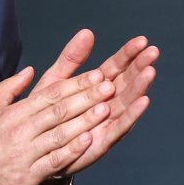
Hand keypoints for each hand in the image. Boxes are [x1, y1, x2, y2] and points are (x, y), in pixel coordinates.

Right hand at [0, 66, 114, 184]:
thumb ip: (8, 88)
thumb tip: (29, 70)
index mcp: (14, 113)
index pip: (50, 94)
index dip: (76, 84)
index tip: (97, 75)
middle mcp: (21, 130)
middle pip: (59, 110)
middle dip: (87, 97)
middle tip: (109, 86)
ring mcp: (26, 153)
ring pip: (60, 133)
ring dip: (85, 121)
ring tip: (106, 109)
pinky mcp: (29, 175)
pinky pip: (54, 160)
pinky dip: (72, 150)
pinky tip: (88, 140)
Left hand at [32, 29, 158, 174]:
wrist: (31, 152)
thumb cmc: (43, 116)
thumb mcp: (54, 82)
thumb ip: (71, 59)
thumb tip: (87, 32)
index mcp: (95, 87)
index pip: (116, 67)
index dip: (128, 54)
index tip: (141, 41)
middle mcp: (105, 104)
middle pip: (126, 83)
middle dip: (140, 67)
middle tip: (152, 52)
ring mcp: (106, 123)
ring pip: (127, 102)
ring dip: (139, 88)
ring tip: (150, 72)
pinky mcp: (102, 142)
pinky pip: (119, 128)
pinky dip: (132, 115)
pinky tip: (143, 101)